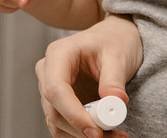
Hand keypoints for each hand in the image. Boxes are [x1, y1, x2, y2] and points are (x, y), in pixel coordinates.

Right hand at [36, 15, 142, 137]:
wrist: (114, 38)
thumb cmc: (114, 41)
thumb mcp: (118, 55)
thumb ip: (114, 78)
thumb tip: (115, 102)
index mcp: (59, 54)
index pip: (56, 90)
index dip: (73, 114)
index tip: (96, 131)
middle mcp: (48, 73)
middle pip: (55, 111)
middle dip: (82, 129)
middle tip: (114, 135)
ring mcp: (51, 89)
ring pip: (58, 123)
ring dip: (83, 135)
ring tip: (116, 135)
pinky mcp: (59, 103)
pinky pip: (64, 126)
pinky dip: (83, 134)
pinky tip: (107, 133)